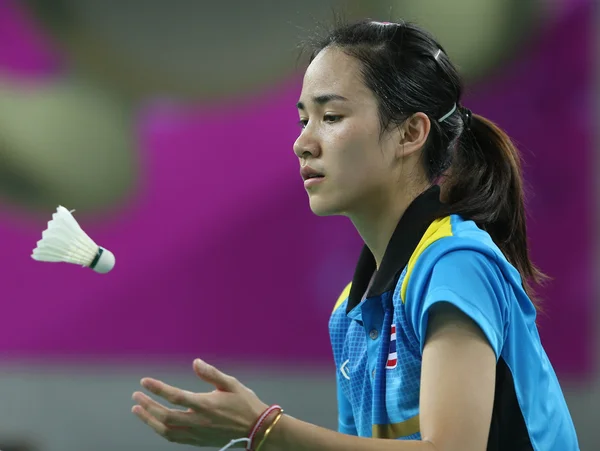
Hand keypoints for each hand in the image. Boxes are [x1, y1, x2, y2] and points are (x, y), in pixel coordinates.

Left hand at [132, 359, 268, 447]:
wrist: (257, 430)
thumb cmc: (245, 403)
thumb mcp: (232, 384)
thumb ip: (211, 373)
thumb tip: (195, 362)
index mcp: (206, 405)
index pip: (175, 396)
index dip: (157, 388)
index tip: (144, 381)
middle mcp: (199, 421)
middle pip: (165, 416)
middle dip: (147, 406)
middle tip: (136, 395)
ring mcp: (197, 433)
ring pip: (166, 431)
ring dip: (149, 420)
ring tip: (138, 409)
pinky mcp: (198, 441)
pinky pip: (174, 438)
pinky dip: (160, 430)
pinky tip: (155, 422)